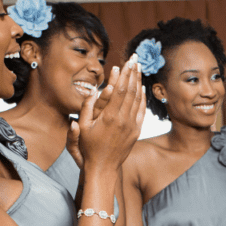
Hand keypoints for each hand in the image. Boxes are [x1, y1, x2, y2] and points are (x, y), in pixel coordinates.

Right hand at [74, 56, 143, 171]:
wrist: (104, 167)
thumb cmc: (89, 148)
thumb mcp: (83, 127)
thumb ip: (87, 108)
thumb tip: (92, 91)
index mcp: (110, 117)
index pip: (120, 90)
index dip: (125, 74)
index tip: (127, 61)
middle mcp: (124, 120)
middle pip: (131, 91)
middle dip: (133, 73)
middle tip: (135, 58)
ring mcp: (132, 126)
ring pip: (138, 99)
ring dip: (138, 82)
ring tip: (139, 68)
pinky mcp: (136, 131)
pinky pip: (141, 110)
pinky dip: (142, 97)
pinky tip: (141, 87)